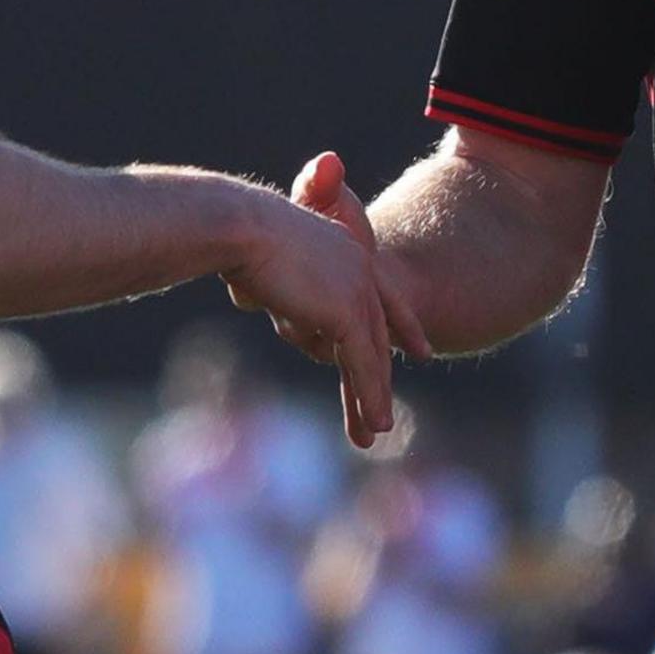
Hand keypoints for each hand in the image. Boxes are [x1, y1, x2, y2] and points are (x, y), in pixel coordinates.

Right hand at [222, 156, 412, 446]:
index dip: (403, 324)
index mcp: (345, 249)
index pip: (383, 296)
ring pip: (372, 353)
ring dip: (374, 396)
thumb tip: (247, 296)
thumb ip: (265, 279)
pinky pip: (363, 363)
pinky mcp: (347, 312)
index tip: (420, 350)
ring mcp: (357, 290)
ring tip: (379, 429)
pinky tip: (376, 423)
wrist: (240, 224)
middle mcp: (359, 267)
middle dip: (381, 372)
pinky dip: (370, 396)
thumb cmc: (234, 232)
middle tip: (387, 404)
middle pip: (377, 332)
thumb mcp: (258, 257)